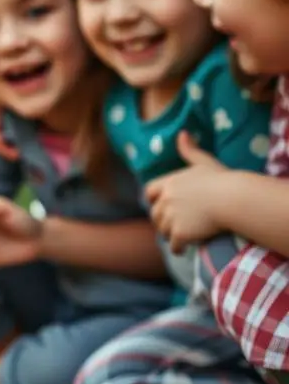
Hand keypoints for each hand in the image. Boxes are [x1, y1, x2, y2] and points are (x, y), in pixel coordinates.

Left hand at [145, 131, 227, 252]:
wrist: (234, 199)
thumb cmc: (223, 180)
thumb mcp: (204, 162)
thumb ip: (190, 150)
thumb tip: (182, 134)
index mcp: (169, 183)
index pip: (149, 192)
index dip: (153, 200)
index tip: (159, 205)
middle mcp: (165, 200)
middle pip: (155, 214)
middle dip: (161, 220)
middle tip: (171, 225)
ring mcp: (171, 217)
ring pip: (163, 230)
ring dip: (169, 235)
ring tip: (178, 237)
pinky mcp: (180, 233)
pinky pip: (173, 245)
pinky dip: (178, 248)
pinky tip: (182, 250)